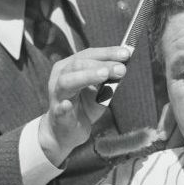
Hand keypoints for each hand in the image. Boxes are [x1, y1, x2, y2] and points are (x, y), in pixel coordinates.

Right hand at [38, 46, 130, 164]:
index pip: (88, 55)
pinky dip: (64, 107)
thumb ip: (109, 81)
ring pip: (67, 82)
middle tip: (121, 68)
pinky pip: (59, 110)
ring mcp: (57, 96)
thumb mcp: (100, 92)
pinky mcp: (57, 116)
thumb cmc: (83, 107)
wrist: (65, 132)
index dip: (107, 52)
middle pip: (78, 64)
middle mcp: (60, 77)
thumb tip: (122, 68)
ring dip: (86, 77)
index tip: (126, 53)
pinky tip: (67, 105)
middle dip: (102, 64)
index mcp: (70, 67)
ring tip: (104, 75)